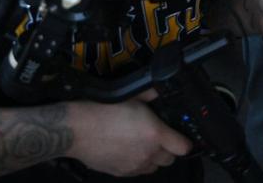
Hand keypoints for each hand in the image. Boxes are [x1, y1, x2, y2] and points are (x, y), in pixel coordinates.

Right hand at [65, 96, 190, 175]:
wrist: (77, 129)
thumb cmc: (102, 111)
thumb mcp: (132, 96)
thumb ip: (151, 95)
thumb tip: (159, 90)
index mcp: (155, 134)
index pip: (184, 147)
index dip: (185, 141)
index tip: (181, 136)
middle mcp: (147, 153)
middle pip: (170, 159)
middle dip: (169, 149)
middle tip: (160, 137)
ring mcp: (134, 165)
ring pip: (154, 167)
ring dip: (153, 158)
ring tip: (143, 144)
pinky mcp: (121, 172)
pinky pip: (138, 171)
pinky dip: (138, 163)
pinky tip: (129, 151)